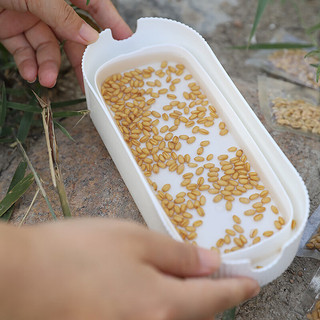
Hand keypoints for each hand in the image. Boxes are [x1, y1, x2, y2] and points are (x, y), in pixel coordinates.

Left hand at [0, 0, 131, 88]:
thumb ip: (62, 15)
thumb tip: (91, 36)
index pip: (92, 2)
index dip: (110, 20)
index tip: (125, 40)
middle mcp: (47, 2)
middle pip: (72, 32)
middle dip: (78, 56)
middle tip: (87, 78)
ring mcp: (28, 15)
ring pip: (47, 45)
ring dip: (49, 65)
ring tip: (47, 81)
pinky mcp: (10, 28)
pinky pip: (25, 49)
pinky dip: (29, 64)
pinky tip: (32, 75)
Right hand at [0, 218, 258, 319]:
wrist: (21, 279)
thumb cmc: (79, 252)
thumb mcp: (134, 240)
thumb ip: (178, 254)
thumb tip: (212, 261)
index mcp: (162, 305)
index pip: (215, 298)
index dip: (236, 288)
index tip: (252, 282)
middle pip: (197, 316)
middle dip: (211, 297)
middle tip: (215, 276)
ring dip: (184, 304)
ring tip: (181, 280)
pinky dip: (159, 308)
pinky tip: (146, 289)